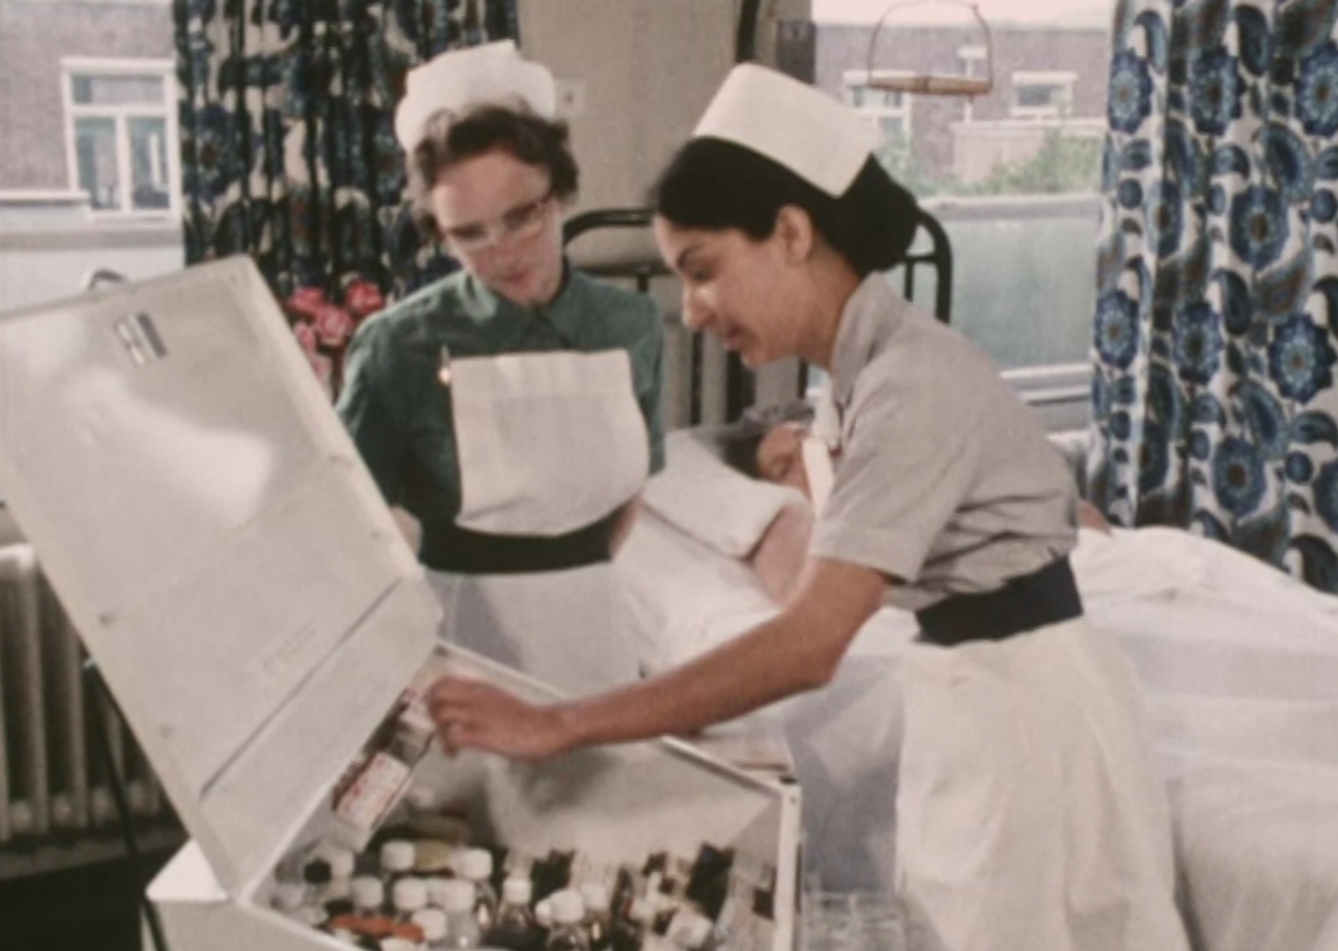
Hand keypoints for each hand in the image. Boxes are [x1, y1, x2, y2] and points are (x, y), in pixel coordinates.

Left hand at [427, 676, 571, 761]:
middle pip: (436, 693)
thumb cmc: (528, 719)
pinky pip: (452, 736)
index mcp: (481, 688)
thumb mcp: (500, 700)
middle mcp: (476, 697)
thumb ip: (481, 701)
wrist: (548, 728)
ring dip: (437, 730)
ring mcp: (478, 715)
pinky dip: (447, 746)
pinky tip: (455, 754)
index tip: (434, 710)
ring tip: (447, 743)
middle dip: (429, 710)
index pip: (444, 680)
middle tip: (438, 726)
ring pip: (440, 713)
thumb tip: (465, 709)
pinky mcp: (482, 735)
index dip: (433, 695)